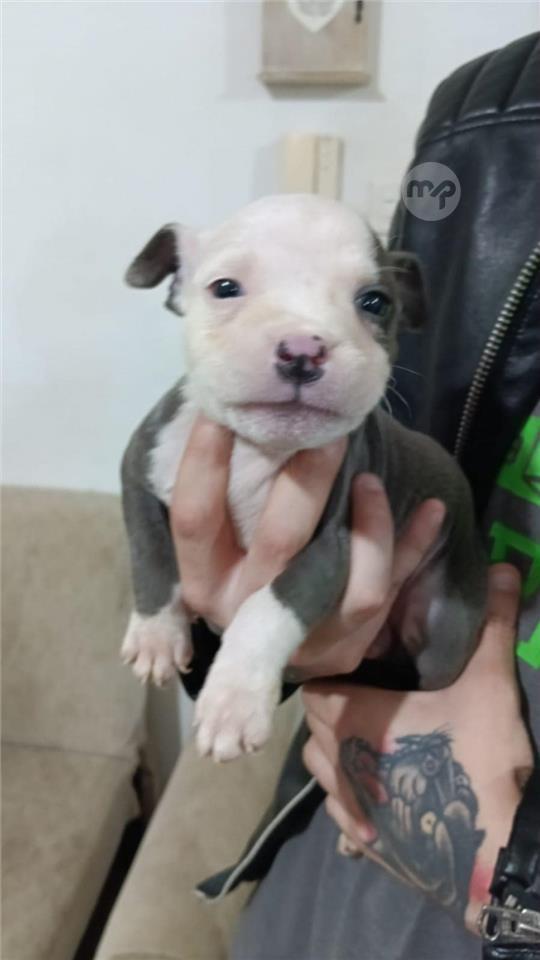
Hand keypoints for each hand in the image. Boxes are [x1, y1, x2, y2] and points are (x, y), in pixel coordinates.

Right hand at [171, 416, 445, 678]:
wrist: (262, 659)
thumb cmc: (238, 576)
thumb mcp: (215, 549)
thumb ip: (220, 499)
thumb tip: (229, 414)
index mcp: (204, 582)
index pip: (196, 517)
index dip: (204, 460)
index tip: (224, 410)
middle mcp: (247, 615)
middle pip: (282, 542)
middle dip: (308, 480)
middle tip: (328, 434)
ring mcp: (303, 638)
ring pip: (353, 581)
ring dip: (371, 523)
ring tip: (371, 481)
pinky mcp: (347, 648)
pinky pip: (391, 591)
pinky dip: (414, 547)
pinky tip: (432, 508)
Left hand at [302, 564, 533, 931]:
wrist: (489, 856)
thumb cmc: (477, 761)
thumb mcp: (488, 685)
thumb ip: (490, 624)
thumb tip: (502, 567)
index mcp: (352, 717)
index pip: (315, 687)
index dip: (332, 673)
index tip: (358, 664)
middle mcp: (336, 760)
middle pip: (314, 723)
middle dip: (334, 706)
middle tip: (371, 691)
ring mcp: (346, 805)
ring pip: (318, 766)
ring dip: (335, 749)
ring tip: (369, 736)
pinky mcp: (362, 842)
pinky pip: (338, 807)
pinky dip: (348, 793)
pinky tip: (377, 787)